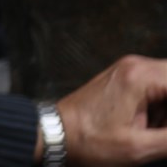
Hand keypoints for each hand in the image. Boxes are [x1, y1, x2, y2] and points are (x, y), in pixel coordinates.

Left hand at [52, 55, 166, 165]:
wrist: (56, 133)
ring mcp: (128, 70)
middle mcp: (135, 65)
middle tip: (161, 129)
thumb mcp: (139, 147)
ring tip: (155, 130)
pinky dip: (161, 106)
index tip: (165, 128)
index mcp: (140, 77)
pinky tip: (150, 126)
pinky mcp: (124, 78)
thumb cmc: (91, 140)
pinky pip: (156, 87)